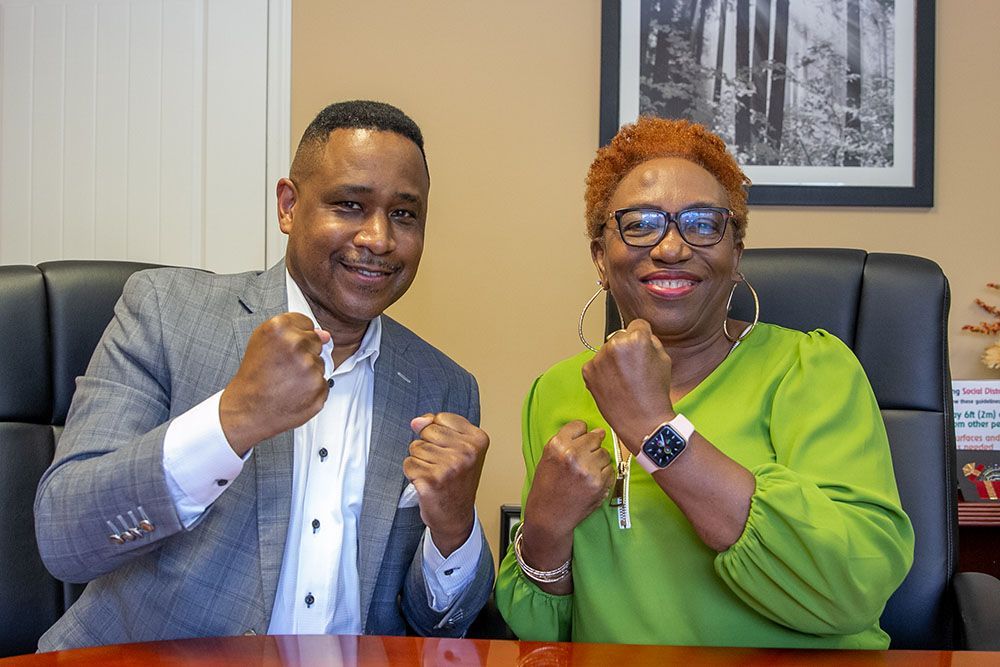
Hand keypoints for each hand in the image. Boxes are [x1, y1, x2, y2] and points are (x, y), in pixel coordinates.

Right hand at [219, 313, 329, 454]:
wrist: (248, 410)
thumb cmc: (253, 378)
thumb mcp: (262, 343)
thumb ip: (292, 331)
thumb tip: (323, 334)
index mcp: (279, 328)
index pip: (306, 323)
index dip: (296, 337)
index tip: (285, 348)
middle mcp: (295, 344)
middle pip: (316, 341)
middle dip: (304, 353)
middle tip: (284, 367)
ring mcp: (309, 367)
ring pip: (320, 363)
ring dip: (308, 372)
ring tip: (287, 381)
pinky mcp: (318, 387)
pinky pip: (323, 382)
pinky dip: (312, 389)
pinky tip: (294, 392)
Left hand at [404, 413, 489, 555]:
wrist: (456, 517)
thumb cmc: (457, 482)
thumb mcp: (460, 448)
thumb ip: (440, 427)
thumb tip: (417, 421)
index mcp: (477, 440)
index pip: (441, 418)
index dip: (438, 433)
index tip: (448, 449)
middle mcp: (466, 452)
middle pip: (427, 431)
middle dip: (427, 446)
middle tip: (441, 464)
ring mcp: (450, 467)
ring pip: (415, 448)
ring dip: (420, 461)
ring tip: (435, 474)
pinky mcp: (431, 481)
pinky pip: (408, 464)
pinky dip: (413, 474)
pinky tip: (427, 483)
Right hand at [522, 420, 612, 541]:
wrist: (548, 516)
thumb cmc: (547, 488)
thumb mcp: (548, 458)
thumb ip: (569, 441)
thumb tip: (599, 431)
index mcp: (556, 445)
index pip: (579, 425)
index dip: (580, 435)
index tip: (577, 443)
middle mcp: (572, 454)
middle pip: (594, 437)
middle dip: (591, 447)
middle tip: (582, 461)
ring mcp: (587, 469)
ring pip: (604, 453)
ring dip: (598, 461)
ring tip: (585, 473)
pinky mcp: (599, 483)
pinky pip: (610, 469)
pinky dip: (603, 475)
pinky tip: (590, 482)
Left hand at [581, 318, 674, 452]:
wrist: (642, 421)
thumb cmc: (655, 393)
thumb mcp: (664, 360)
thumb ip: (651, 341)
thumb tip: (640, 334)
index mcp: (636, 339)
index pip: (637, 324)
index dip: (642, 337)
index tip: (642, 348)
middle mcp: (614, 345)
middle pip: (620, 336)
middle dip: (625, 348)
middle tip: (633, 369)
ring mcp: (599, 358)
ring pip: (607, 350)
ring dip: (613, 359)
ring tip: (624, 380)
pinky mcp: (588, 371)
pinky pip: (596, 364)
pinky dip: (602, 372)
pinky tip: (613, 385)